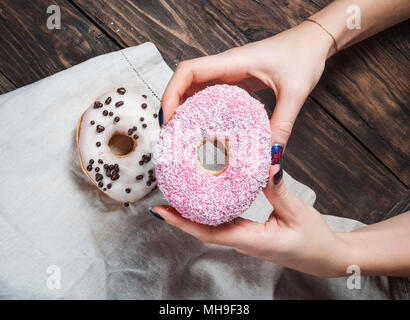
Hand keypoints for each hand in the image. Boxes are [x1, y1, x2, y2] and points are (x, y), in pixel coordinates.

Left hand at [150, 166, 348, 277]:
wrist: (326, 257)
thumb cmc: (314, 240)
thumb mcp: (297, 211)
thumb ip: (277, 188)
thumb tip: (264, 162)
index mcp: (252, 240)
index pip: (208, 233)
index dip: (182, 222)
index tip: (160, 211)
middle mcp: (243, 241)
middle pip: (203, 230)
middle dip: (181, 215)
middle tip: (164, 192)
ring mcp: (245, 239)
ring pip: (212, 226)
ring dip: (193, 212)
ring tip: (179, 191)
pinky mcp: (249, 234)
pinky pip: (224, 223)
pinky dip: (211, 211)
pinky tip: (207, 196)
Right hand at [161, 21, 333, 145]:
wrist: (314, 41)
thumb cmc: (304, 56)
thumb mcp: (294, 93)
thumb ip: (281, 126)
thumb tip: (270, 159)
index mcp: (232, 63)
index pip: (187, 71)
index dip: (171, 93)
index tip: (168, 120)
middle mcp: (226, 67)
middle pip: (185, 83)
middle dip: (173, 107)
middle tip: (172, 135)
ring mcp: (230, 74)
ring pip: (196, 89)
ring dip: (185, 109)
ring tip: (183, 135)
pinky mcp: (237, 81)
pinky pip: (211, 95)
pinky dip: (202, 110)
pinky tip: (206, 128)